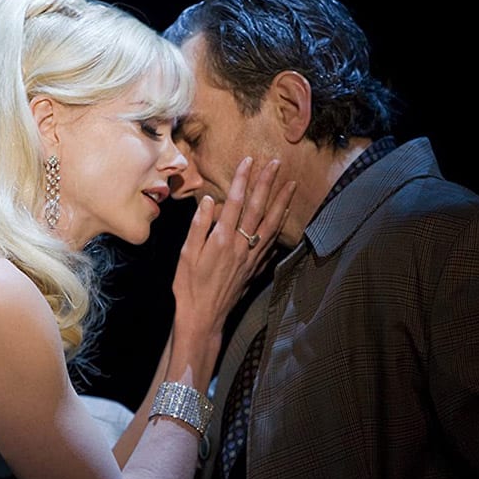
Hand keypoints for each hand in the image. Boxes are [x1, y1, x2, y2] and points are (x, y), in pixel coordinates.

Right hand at [172, 157, 294, 336]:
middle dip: (267, 183)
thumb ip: (199, 226)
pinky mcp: (256, 268)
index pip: (234, 202)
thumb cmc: (189, 286)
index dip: (242, 179)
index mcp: (221, 239)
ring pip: (271, 224)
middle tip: (277, 163)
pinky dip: (280, 226)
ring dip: (282, 202)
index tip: (248, 160)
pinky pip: (272, 243)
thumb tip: (209, 201)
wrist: (203, 317)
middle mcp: (241, 246)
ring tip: (291, 184)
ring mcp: (251, 257)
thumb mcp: (186, 255)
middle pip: (257, 208)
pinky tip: (285, 216)